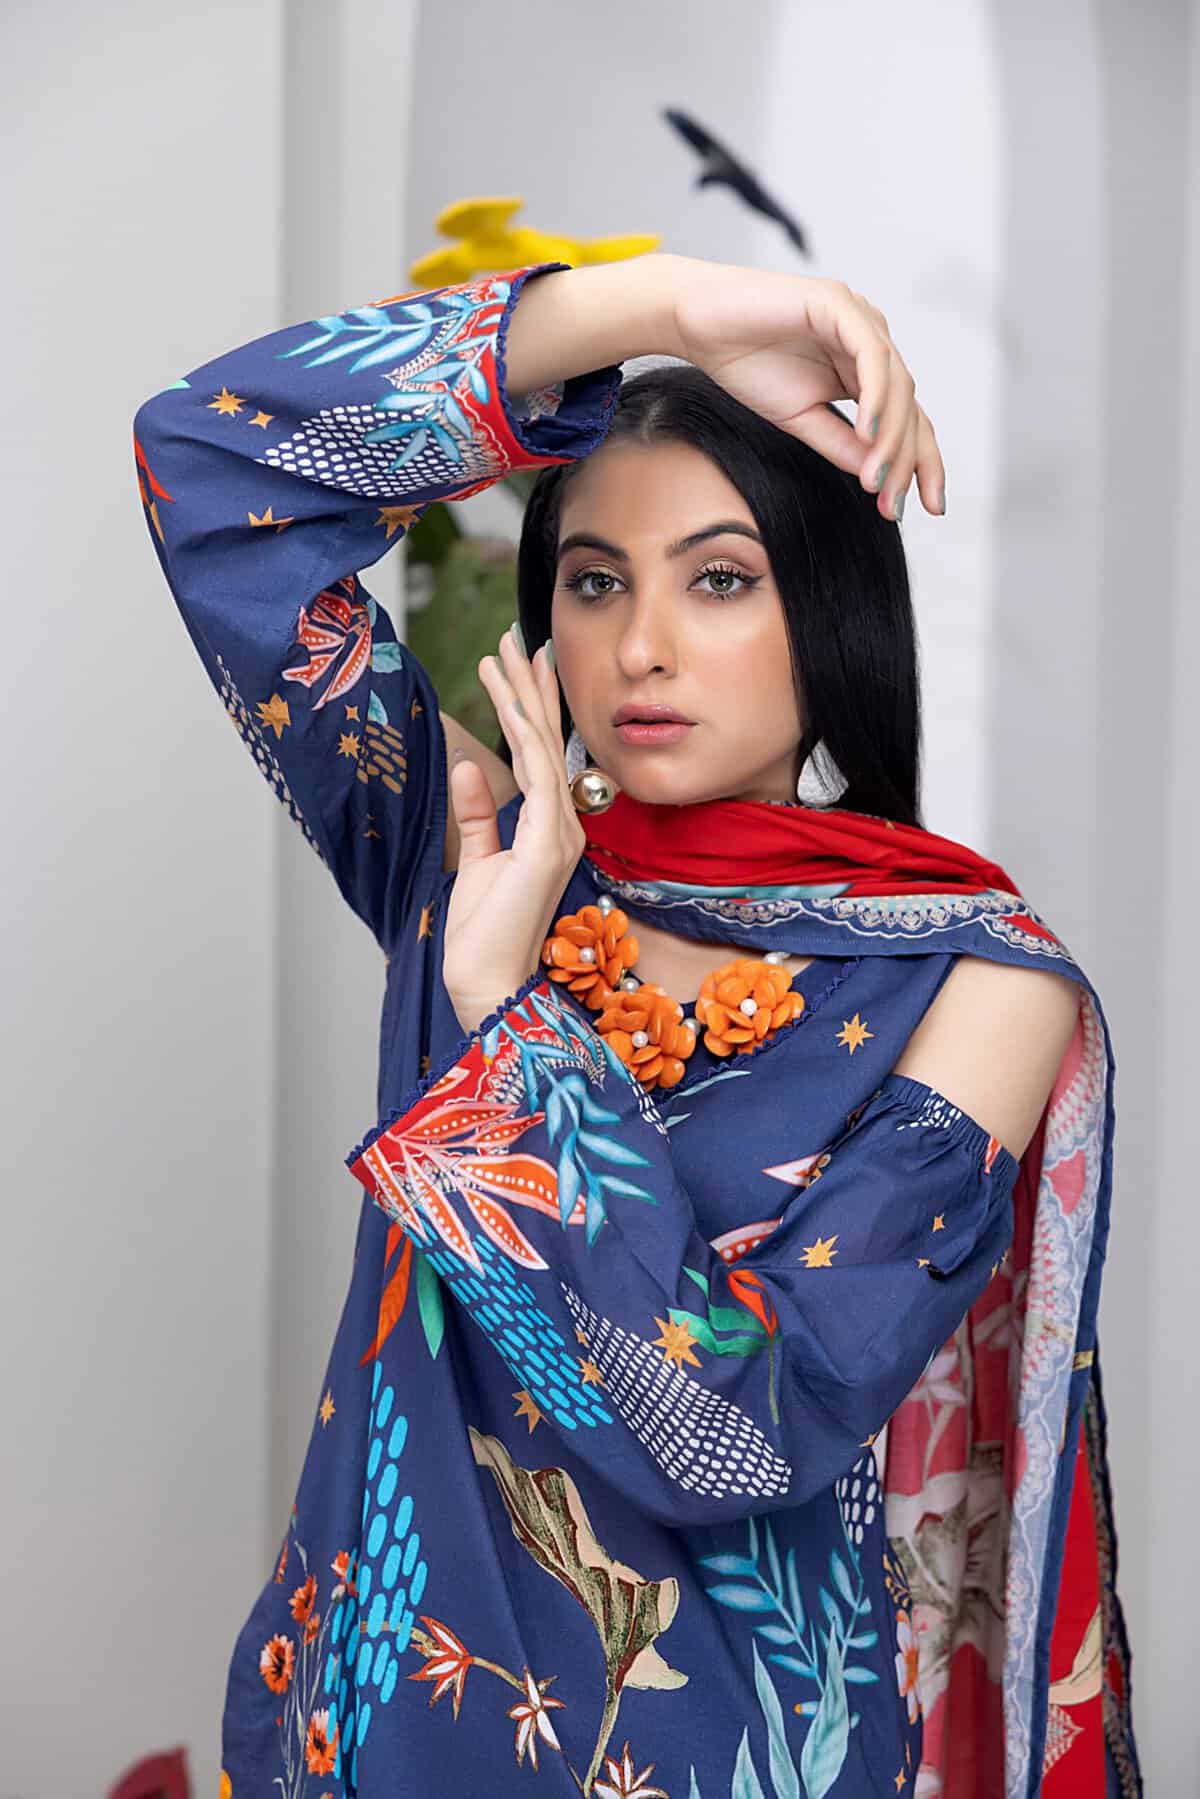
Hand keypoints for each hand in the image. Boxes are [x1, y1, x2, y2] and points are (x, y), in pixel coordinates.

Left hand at [443, 628, 585, 1034]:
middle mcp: (564, 824)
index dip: (534, 706)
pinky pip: (536, 774)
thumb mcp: (475, 861)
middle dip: (531, 686)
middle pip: (548, 741)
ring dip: (521, 696)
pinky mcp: (547, 844)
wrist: (486, 982)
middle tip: (516, 637)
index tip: (523, 663)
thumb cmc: (482, 935)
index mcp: (550, 829)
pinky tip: (506, 698)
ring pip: (542, 747)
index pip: (544, 755)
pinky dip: (521, 732)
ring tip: (501, 651)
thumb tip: (468, 767)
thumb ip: (477, 815)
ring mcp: (560, 833)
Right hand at [669, 261, 943, 520]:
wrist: (697, 323)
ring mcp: (859, 320)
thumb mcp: (799, 418)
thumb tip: (878, 478)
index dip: (920, 463)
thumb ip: (840, 443)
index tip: (924, 507)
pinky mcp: (839, 304)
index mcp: (863, 369)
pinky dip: (876, 396)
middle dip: (908, 460)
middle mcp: (870, 342)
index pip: (908, 419)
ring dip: (891, 437)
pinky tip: (867, 431)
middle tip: (897, 505)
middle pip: (911, 407)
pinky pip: (871, 355)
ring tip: (876, 479)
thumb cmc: (744, 362)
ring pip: (898, 385)